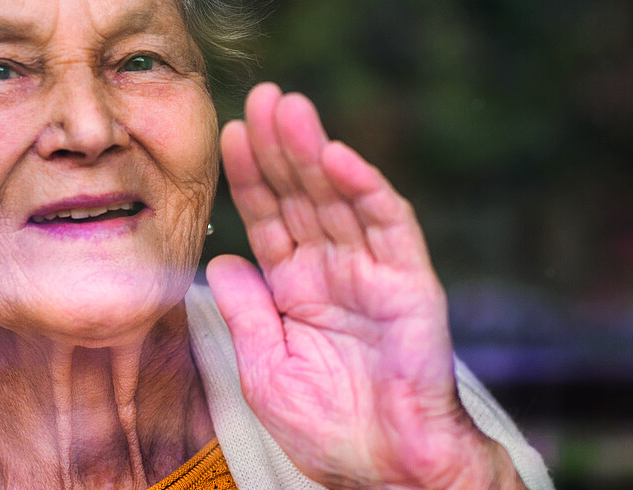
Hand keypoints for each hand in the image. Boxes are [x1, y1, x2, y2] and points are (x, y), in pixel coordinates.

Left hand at [205, 83, 522, 488]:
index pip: (270, 220)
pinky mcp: (410, 285)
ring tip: (290, 109)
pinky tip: (338, 157)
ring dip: (316, 152)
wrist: (385, 471)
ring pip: (341, 199)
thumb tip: (222, 260)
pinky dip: (365, 190)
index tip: (227, 134)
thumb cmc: (328, 431)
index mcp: (297, 291)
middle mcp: (334, 273)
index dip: (250, 178)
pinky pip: (388, 228)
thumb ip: (246, 314)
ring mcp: (373, 274)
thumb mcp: (266, 370)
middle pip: (303, 196)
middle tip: (262, 98)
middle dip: (281, 147)